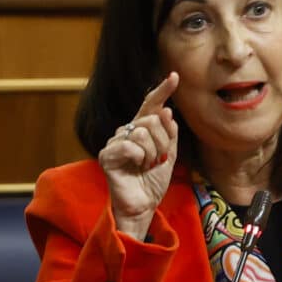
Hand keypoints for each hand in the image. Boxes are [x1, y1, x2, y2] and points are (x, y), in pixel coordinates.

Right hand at [98, 72, 179, 241]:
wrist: (143, 205)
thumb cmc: (153, 181)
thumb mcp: (169, 154)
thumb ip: (169, 133)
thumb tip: (166, 111)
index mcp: (141, 129)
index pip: (151, 105)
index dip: (162, 91)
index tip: (174, 77)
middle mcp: (126, 131)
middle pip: (152, 120)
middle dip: (163, 143)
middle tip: (157, 161)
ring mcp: (115, 141)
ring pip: (142, 132)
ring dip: (152, 153)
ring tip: (146, 166)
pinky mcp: (107, 155)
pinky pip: (129, 146)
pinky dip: (139, 159)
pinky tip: (135, 168)